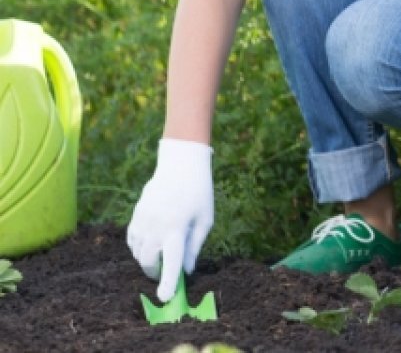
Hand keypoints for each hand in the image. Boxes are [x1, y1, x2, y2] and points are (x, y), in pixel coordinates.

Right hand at [126, 138, 213, 301]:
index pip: (172, 261)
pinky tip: (149, 245)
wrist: (180, 165)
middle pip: (149, 261)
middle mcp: (157, 226)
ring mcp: (143, 220)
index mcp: (177, 228)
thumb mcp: (205, 220)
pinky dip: (138, 248)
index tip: (165, 297)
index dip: (168, 282)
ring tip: (160, 257)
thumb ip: (194, 247)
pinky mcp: (136, 215)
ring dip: (147, 261)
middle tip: (165, 275)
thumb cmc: (199, 193)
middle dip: (155, 273)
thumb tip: (186, 271)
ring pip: (138, 252)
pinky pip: (132, 240)